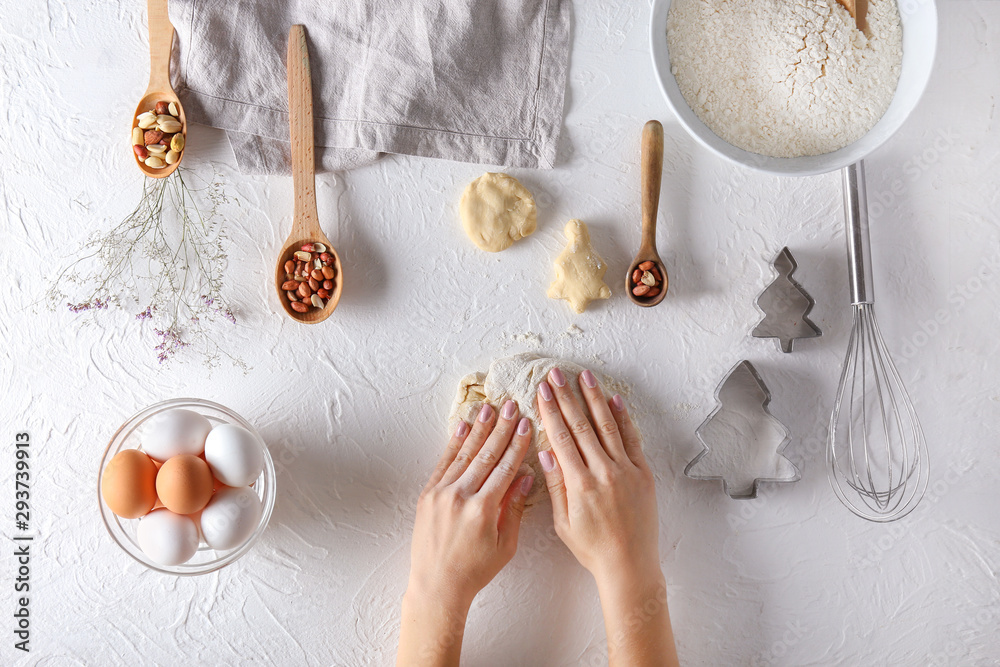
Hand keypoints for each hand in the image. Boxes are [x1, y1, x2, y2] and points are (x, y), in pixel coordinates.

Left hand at [397, 400, 533, 666]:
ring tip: (489, 409)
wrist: (436, 585)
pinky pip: (443, 463)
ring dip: (478, 430)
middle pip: (485, 454)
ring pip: (464, 454)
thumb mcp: (505, 545)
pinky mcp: (427, 495)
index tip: (526, 424)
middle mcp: (460, 496)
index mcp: (483, 509)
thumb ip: (515, 508)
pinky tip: (462, 427)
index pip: (505, 467)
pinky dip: (453, 444)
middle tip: (511, 406)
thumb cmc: (475, 570)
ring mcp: (441, 493)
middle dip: (500, 428)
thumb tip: (525, 476)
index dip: (517, 444)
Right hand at [535, 367, 658, 581]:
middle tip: (556, 374)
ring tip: (584, 376)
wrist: (630, 565)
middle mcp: (604, 472)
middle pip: (581, 425)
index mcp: (580, 484)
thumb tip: (546, 453)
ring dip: (594, 398)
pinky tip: (614, 400)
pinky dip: (623, 418)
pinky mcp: (643, 474)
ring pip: (607, 426)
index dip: (550, 411)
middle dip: (566, 397)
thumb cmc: (592, 548)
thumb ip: (555, 485)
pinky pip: (632, 439)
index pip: (561, 438)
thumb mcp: (563, 522)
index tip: (541, 391)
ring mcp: (626, 470)